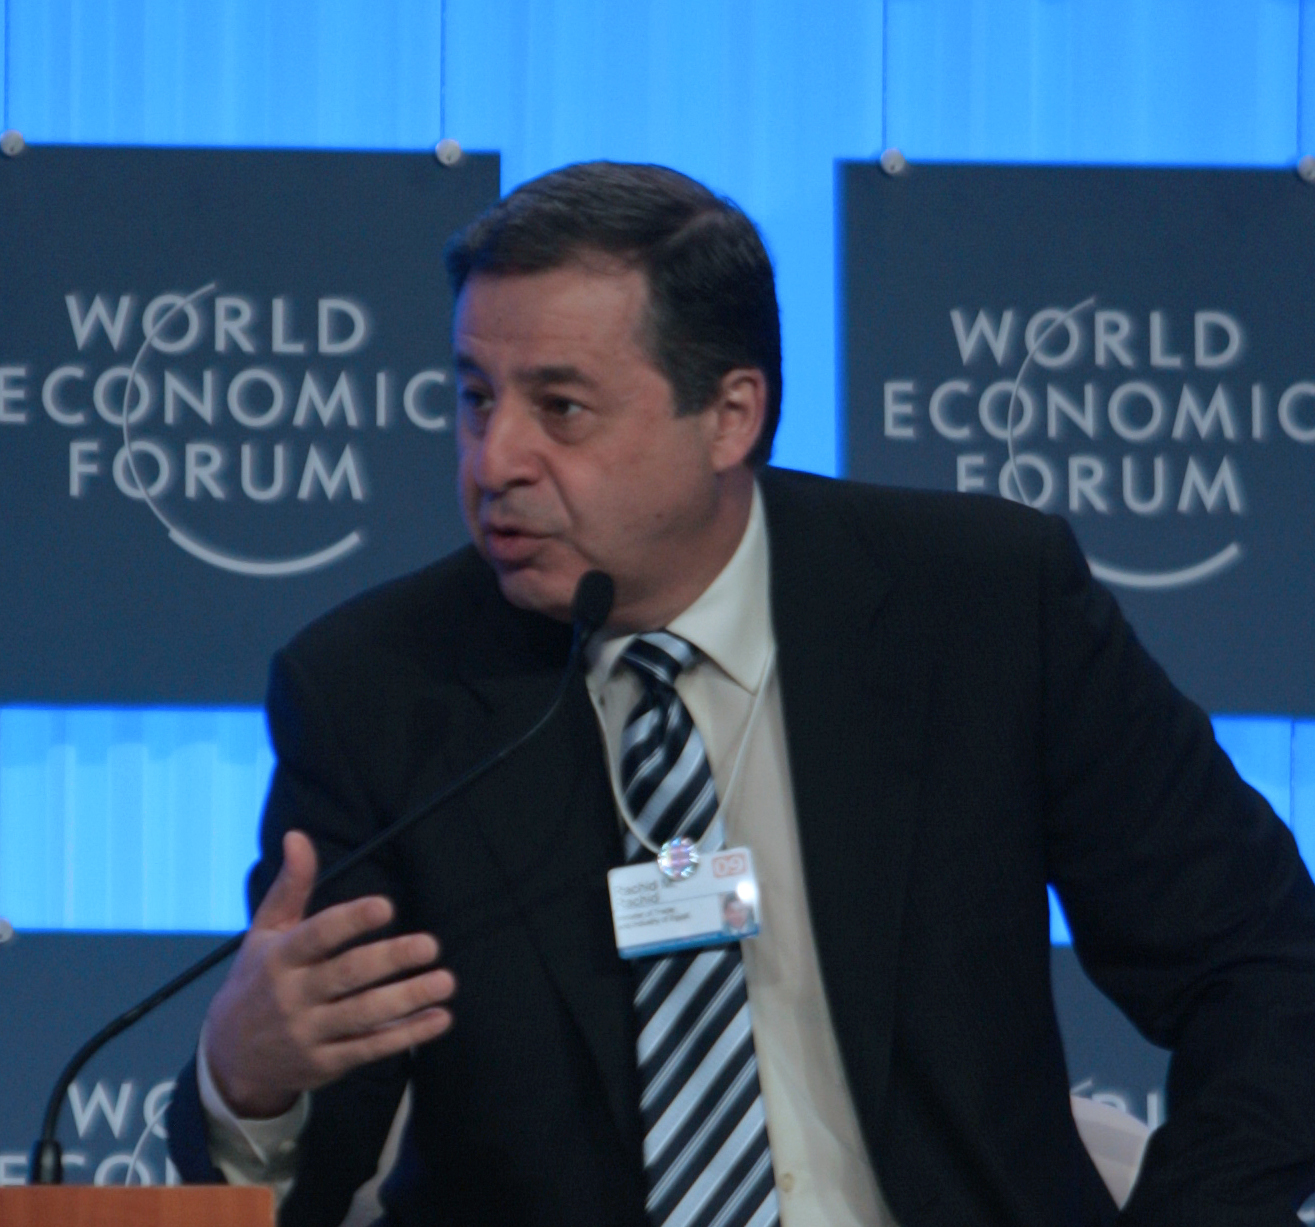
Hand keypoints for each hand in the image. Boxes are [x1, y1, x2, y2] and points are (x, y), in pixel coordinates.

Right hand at [203, 830, 455, 1118]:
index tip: (386, 906)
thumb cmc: (257, 980)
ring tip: (445, 981)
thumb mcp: (265, 932)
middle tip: (431, 945)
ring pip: (363, 1015)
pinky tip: (439, 1018)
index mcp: (279, 958)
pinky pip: (370, 1049)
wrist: (230, 1058)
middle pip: (346, 976)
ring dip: (407, 999)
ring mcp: (308, 1033)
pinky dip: (406, 1035)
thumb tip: (297, 836)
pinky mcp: (325, 1064)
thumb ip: (290, 886)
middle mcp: (293, 996)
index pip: (317, 936)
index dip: (350, 921)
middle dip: (390, 959)